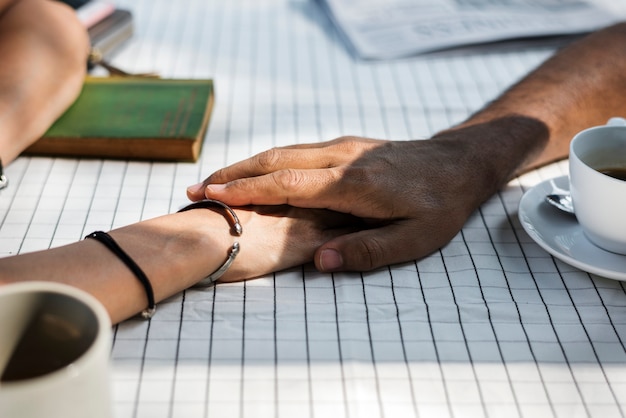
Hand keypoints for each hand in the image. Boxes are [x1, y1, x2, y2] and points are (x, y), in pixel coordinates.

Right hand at [187, 133, 502, 271]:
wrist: (460, 162)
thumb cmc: (440, 205)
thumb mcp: (416, 238)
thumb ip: (368, 251)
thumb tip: (320, 262)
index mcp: (353, 184)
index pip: (287, 182)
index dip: (246, 190)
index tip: (211, 197)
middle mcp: (340, 158)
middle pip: (275, 160)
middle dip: (233, 175)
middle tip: (195, 190)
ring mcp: (342, 147)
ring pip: (283, 151)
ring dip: (245, 165)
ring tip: (213, 181)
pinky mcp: (345, 145)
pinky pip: (296, 150)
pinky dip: (267, 161)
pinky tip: (254, 172)